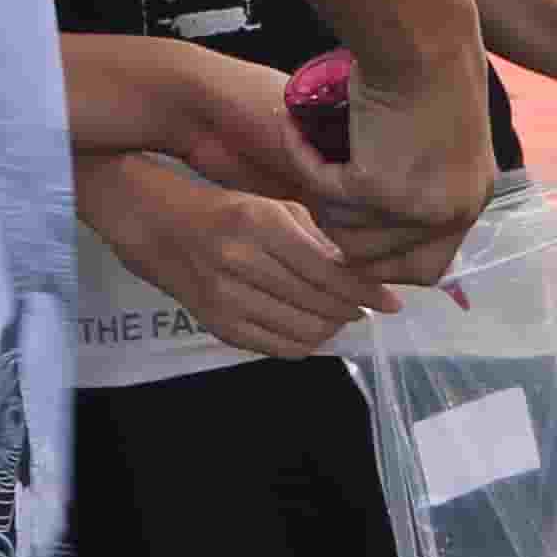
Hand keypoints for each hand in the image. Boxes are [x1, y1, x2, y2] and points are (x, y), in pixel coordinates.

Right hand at [78, 153, 403, 359]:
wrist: (166, 232)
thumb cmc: (231, 213)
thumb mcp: (275, 208)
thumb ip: (318, 238)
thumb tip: (361, 274)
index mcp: (260, 225)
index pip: (326, 270)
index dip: (364, 291)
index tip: (390, 302)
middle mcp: (241, 263)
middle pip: (318, 304)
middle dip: (352, 310)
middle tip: (366, 308)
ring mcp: (227, 300)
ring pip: (303, 331)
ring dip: (331, 328)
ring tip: (340, 316)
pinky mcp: (220, 327)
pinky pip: (278, 348)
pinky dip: (305, 343)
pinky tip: (313, 328)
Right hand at [312, 52, 499, 282]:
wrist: (422, 39)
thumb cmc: (427, 73)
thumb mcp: (441, 145)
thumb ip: (424, 188)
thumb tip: (376, 238)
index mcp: (469, 204)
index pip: (425, 272)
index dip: (382, 261)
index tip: (351, 234)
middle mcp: (450, 213)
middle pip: (377, 264)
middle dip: (340, 234)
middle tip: (322, 191)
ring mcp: (415, 205)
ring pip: (343, 233)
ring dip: (320, 197)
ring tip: (314, 155)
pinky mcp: (377, 186)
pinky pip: (322, 191)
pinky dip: (303, 159)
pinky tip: (296, 130)